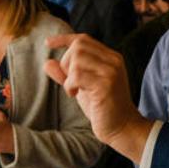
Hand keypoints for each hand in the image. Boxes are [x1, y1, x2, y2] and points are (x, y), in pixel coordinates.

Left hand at [43, 33, 149, 161]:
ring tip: (74, 90)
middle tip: (70, 82)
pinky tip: (75, 94)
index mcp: (110, 57)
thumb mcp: (81, 87)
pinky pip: (77, 75)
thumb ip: (65, 74)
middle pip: (78, 46)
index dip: (63, 39)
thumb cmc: (101, 107)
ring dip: (68, 76)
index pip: (83, 39)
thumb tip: (47, 62)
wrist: (121, 128)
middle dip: (66, 63)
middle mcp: (113, 60)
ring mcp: (111, 71)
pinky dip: (70, 85)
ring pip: (77, 59)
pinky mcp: (106, 84)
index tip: (47, 43)